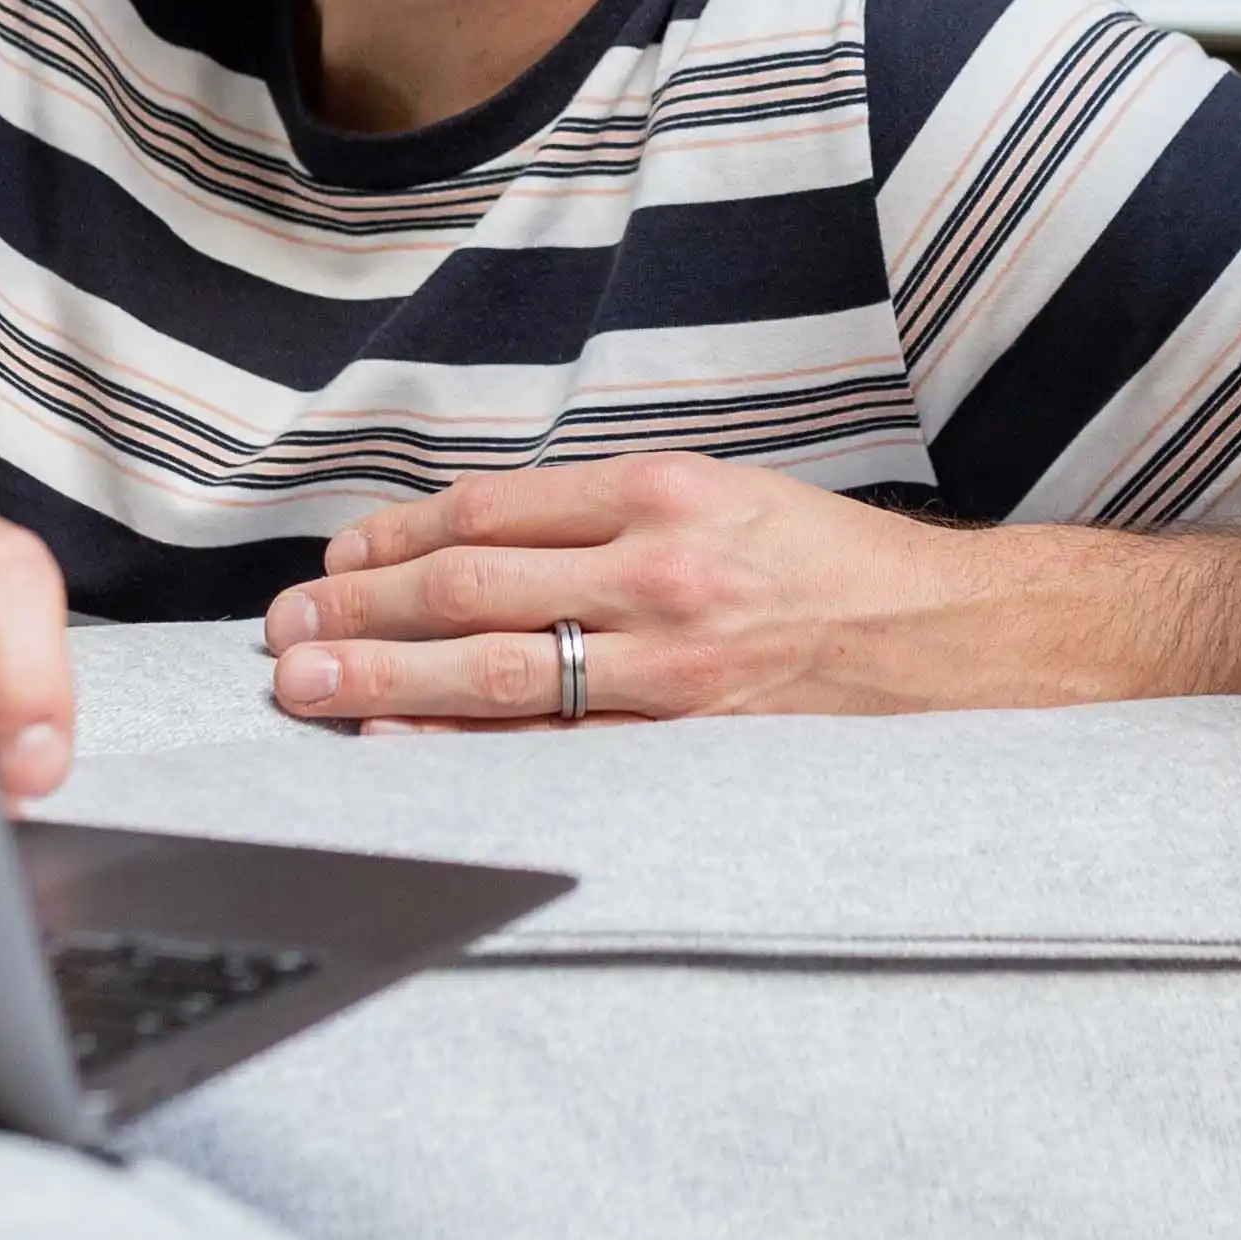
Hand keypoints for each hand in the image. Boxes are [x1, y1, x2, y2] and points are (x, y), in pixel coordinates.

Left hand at [265, 454, 1009, 727]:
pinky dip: (464, 745)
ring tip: (304, 684)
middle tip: (283, 627)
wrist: (957, 640)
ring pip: (495, 670)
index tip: (339, 557)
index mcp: (663, 492)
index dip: (395, 536)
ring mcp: (676, 665)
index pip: (489, 510)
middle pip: (469, 587)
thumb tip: (474, 541)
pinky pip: (554, 746)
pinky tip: (397, 742)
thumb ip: (608, 511)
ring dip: (382, 677)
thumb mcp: (724, 495)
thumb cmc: (833, 566)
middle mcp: (661, 571)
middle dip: (359, 608)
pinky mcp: (693, 741)